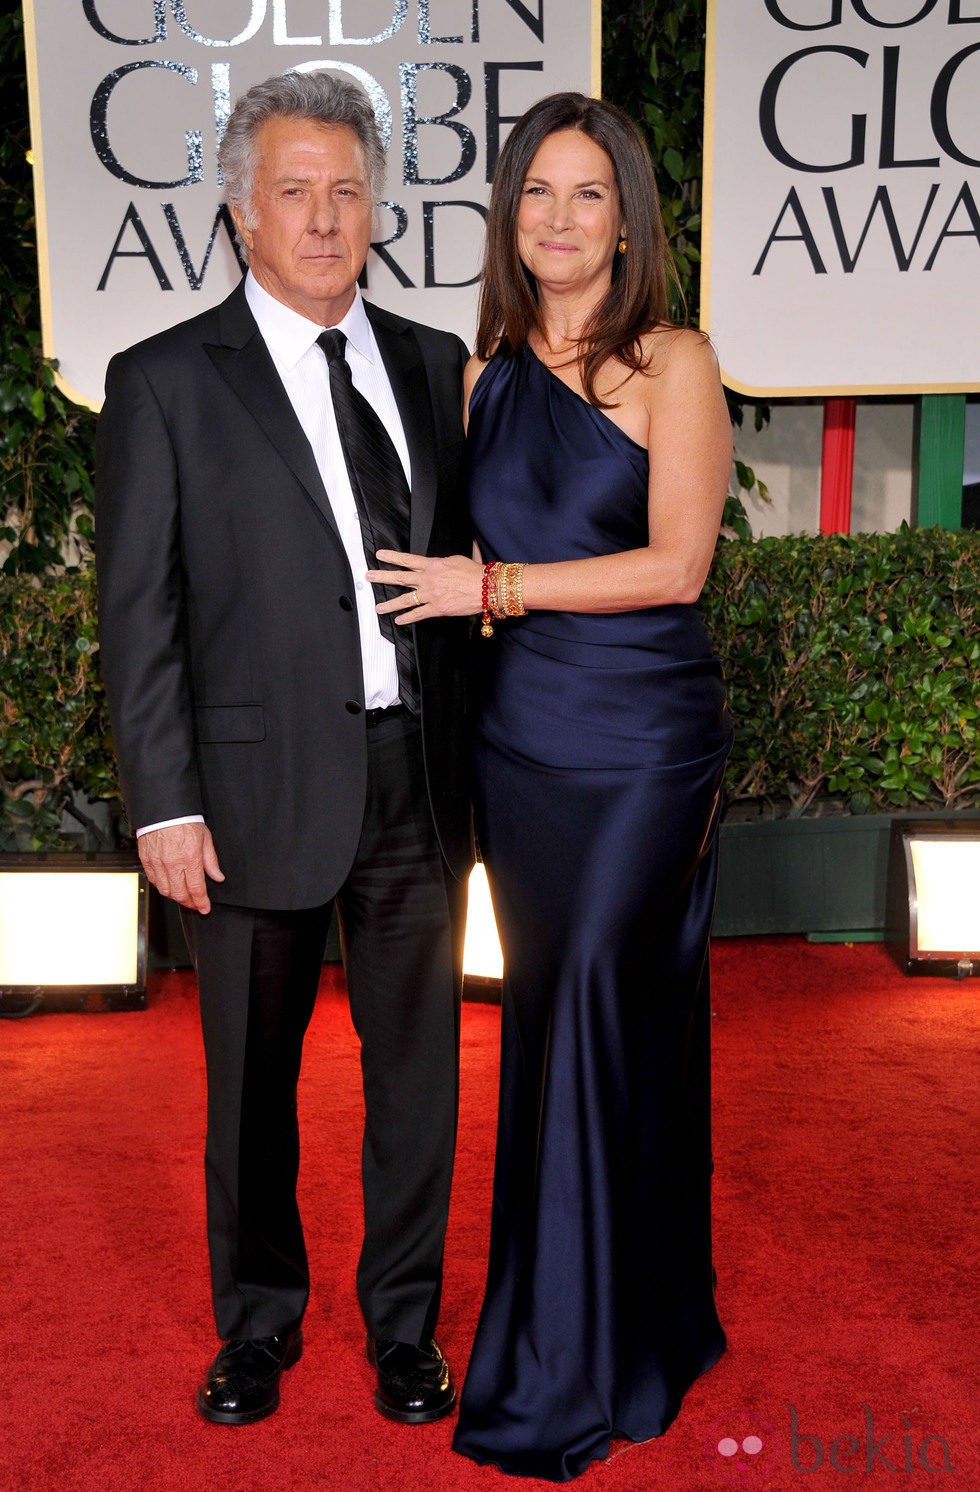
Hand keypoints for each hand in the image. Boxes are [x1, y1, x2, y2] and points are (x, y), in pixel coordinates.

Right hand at [138, 822, 224, 914]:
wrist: (163, 809)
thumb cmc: (184, 820)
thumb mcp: (205, 838)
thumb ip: (211, 861)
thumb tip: (218, 877)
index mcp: (190, 857)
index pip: (196, 888)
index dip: (201, 902)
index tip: (205, 908)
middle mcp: (172, 863)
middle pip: (180, 894)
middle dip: (189, 903)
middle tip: (195, 904)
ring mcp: (157, 862)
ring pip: (165, 890)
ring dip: (176, 897)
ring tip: (184, 896)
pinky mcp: (146, 860)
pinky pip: (154, 881)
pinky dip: (162, 887)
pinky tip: (169, 885)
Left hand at [366, 549, 483, 622]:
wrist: (485, 588)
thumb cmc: (476, 573)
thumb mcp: (463, 557)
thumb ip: (458, 554)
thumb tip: (471, 541)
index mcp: (432, 565)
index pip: (407, 559)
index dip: (392, 557)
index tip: (380, 555)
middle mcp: (428, 579)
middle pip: (400, 578)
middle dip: (382, 577)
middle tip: (369, 577)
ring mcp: (430, 595)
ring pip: (405, 599)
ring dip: (389, 604)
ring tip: (378, 607)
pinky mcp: (436, 608)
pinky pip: (418, 614)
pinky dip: (407, 618)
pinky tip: (398, 621)